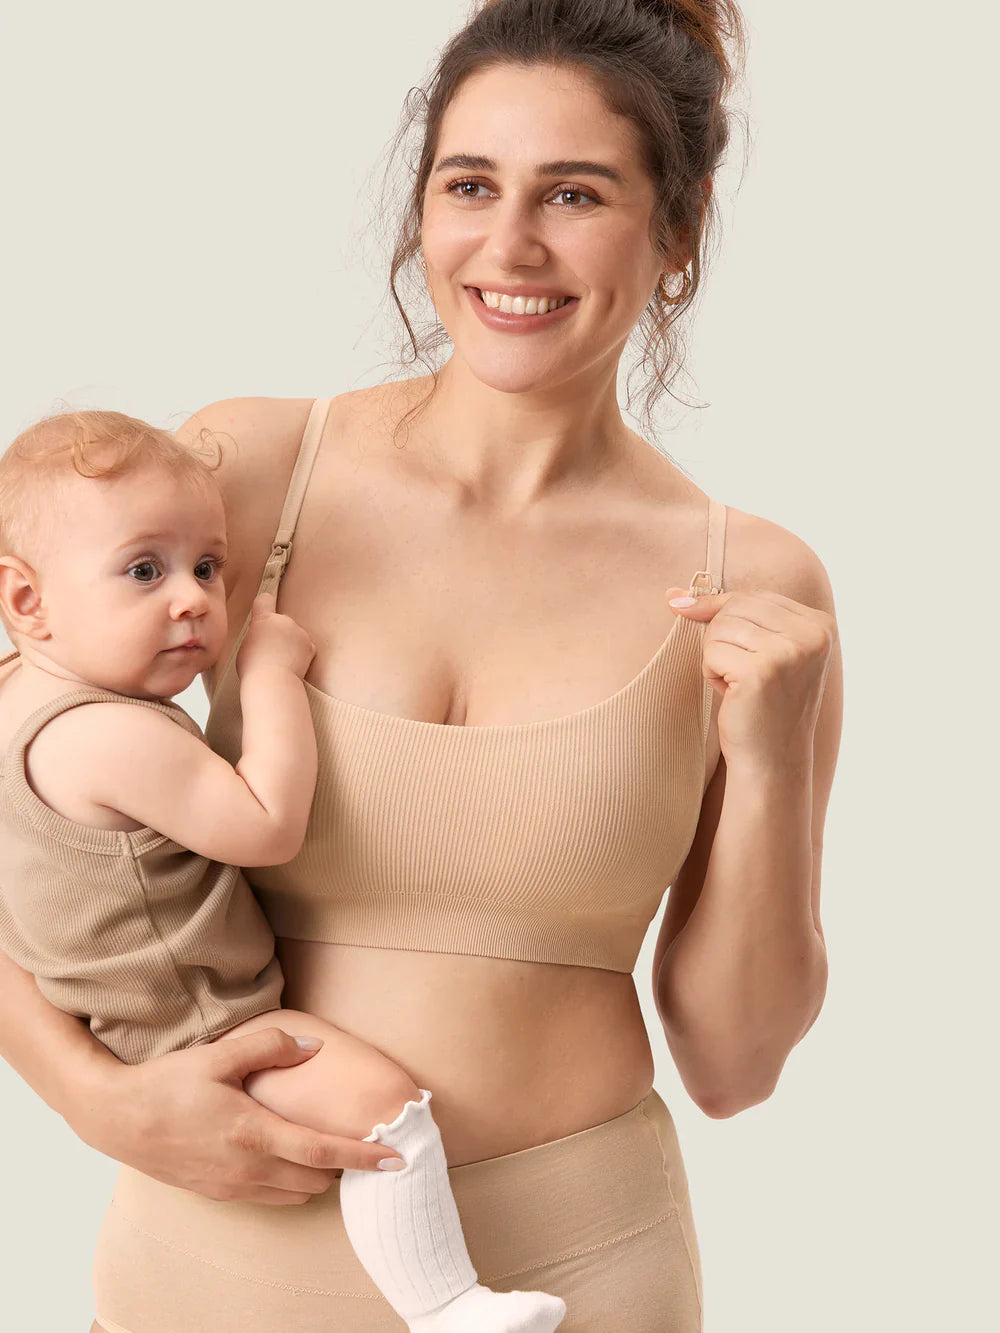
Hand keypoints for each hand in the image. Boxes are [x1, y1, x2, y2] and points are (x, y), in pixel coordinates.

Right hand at [74, 1027, 394, 1203]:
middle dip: (344, 1166)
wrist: (115, 1118)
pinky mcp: (217, 1193)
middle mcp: (247, 1168)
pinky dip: (290, 1183)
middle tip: (363, 1141)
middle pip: (315, 1180)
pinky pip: (269, 1196)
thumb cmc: (166, 1085)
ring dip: (316, 1176)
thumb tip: (314, 1046)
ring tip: (329, 1149)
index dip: (363, 1156)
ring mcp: (231, 1186)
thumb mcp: (219, 1056)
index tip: (397, 1157)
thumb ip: (270, 1047)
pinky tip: (288, 1157)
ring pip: (293, 1194)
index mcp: (253, 1134)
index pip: (323, 1152)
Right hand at [236, 592, 315, 680]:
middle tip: (270, 651)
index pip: (264, 599)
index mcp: (263, 620)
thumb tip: (263, 636)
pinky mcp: (310, 645)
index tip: (264, 610)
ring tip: (281, 661)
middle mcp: (283, 621)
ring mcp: (299, 632)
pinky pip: (305, 647)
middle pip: (280, 621)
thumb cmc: (253, 669)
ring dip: (290, 644)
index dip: (264, 604)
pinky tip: (292, 665)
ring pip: (294, 635)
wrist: (272, 682)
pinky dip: (301, 654)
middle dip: (278, 632)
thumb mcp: (246, 646)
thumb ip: (256, 634)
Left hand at [666, 586, 836, 770]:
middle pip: (736, 607)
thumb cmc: (763, 707)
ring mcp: (789, 652)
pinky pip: (711, 651)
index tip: (690, 611)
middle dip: (721, 637)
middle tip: (736, 671)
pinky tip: (732, 695)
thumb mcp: (760, 652)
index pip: (756, 596)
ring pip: (720, 627)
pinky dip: (711, 673)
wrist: (772, 761)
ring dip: (716, 657)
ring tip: (738, 685)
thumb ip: (728, 615)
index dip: (721, 609)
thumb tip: (673, 595)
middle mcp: (812, 635)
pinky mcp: (761, 671)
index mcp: (821, 626)